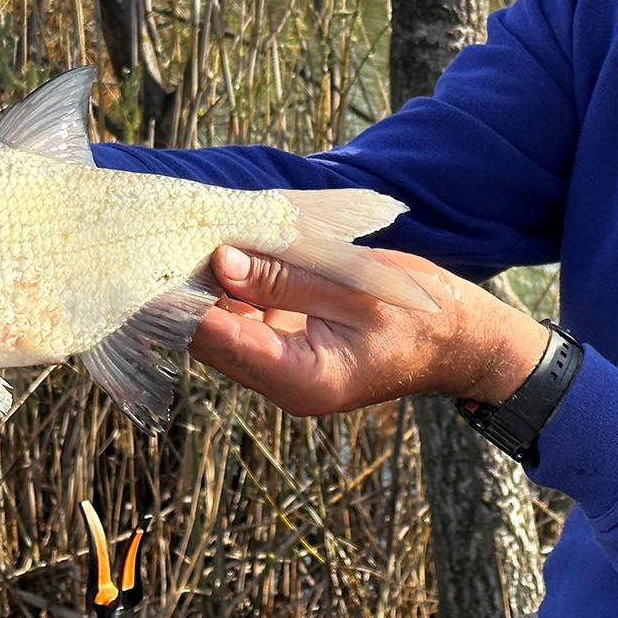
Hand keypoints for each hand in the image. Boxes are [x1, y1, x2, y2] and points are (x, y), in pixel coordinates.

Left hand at [189, 245, 550, 416]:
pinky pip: (244, 320)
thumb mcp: (354, 284)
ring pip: (222, 327)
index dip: (184, 299)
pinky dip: (233, 288)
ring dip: (209, 285)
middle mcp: (283, 383)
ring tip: (193, 234)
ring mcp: (284, 370)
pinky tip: (227, 250)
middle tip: (170, 233)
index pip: (220, 340)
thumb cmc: (418, 313)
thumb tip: (220, 260)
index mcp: (302, 379)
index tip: (158, 256)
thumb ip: (285, 276)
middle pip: (211, 337)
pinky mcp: (288, 350)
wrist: (459, 340)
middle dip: (190, 288)